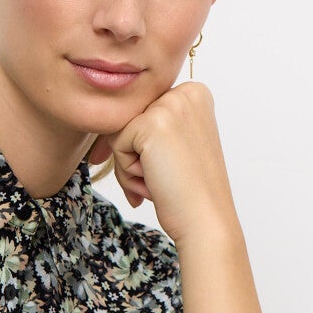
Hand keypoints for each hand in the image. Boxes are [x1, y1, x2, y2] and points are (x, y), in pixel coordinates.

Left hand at [87, 79, 241, 249]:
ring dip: (130, 167)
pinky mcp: (152, 124)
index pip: (144, 113)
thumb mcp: (175, 146)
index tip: (163, 170)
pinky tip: (155, 183)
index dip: (142, 147)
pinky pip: (116, 145)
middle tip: (161, 181)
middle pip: (130, 120)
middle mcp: (186, 92)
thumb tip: (107, 120)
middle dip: (136, 158)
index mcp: (195, 93)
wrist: (206, 221)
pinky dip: (127, 172)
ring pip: (120, 133)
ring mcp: (170, 105)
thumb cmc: (189, 192)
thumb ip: (153, 125)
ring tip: (159, 182)